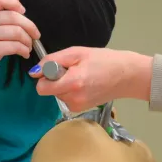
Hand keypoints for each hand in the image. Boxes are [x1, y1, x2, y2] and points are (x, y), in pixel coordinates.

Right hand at [0, 0, 39, 84]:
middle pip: (14, 16)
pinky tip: (24, 54)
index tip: (23, 12)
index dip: (14, 3)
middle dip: (30, 26)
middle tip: (36, 35)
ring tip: (28, 47)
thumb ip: (4, 12)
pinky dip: (24, 50)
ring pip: (17, 32)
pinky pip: (15, 46)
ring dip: (28, 40)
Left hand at [30, 47, 153, 111]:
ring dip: (64, 85)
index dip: (45, 76)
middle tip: (73, 70)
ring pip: (57, 94)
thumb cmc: (104, 60)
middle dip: (56, 79)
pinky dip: (70, 91)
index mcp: (72, 83)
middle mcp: (73, 99)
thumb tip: (34, 72)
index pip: (41, 88)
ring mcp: (78, 106)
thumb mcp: (77, 52)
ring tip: (81, 75)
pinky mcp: (81, 109)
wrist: (127, 76)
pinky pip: (66, 98)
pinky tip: (85, 84)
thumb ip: (52, 60)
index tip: (57, 68)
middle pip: (49, 90)